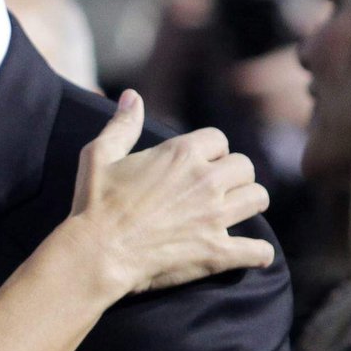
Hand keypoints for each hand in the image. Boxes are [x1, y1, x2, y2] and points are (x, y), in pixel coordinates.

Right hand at [68, 90, 272, 296]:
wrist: (95, 254)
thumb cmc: (93, 205)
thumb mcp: (99, 156)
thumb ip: (122, 125)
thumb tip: (132, 96)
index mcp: (181, 154)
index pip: (219, 140)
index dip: (210, 151)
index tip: (200, 164)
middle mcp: (205, 181)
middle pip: (245, 166)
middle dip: (234, 175)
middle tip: (220, 189)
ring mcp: (214, 217)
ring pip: (258, 199)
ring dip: (249, 203)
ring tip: (237, 211)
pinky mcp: (216, 252)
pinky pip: (257, 251)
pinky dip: (258, 253)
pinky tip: (253, 254)